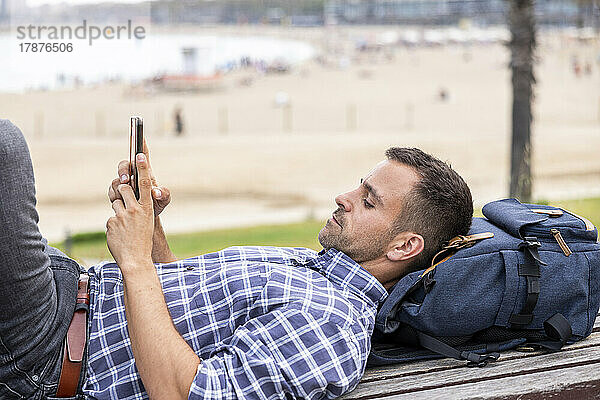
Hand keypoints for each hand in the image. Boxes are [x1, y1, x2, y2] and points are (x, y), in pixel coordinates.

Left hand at [106, 153, 154, 270]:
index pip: (145, 183)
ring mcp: (123, 216)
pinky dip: (114, 226)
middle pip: (123, 188)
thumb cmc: (142, 240)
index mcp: (147, 208)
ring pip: (114, 201)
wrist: (136, 260)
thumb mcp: (145, 221)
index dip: (143, 168)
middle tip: (125, 201)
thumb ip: (136, 207)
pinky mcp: (112, 223)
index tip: (140, 154)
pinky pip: (110, 218)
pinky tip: (119, 236)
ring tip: (124, 224)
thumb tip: (123, 197)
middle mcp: (136, 209)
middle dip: (121, 190)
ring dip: (117, 210)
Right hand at [108, 138, 170, 217]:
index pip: (143, 155)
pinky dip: (114, 195)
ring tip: (123, 194)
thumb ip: (163, 194)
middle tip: (126, 180)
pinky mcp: (117, 193)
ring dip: (118, 186)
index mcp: (146, 173)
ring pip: (116, 180)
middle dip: (123, 170)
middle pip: (125, 165)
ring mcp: (124, 184)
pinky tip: (119, 201)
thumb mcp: (163, 200)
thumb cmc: (156, 204)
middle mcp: (133, 175)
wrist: (146, 218)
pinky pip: (112, 191)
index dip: (140, 143)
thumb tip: (156, 192)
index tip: (139, 134)